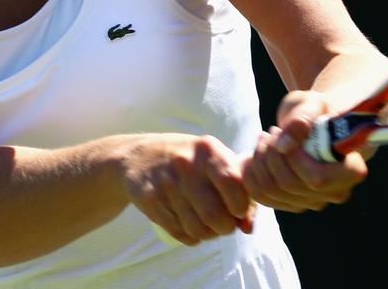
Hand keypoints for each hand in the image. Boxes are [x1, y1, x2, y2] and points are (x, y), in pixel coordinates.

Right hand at [121, 133, 255, 245]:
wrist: (139, 156)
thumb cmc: (190, 161)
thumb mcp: (215, 162)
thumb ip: (239, 190)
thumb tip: (248, 228)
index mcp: (207, 150)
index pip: (233, 183)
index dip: (241, 205)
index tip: (238, 210)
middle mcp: (186, 164)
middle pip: (215, 215)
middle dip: (226, 227)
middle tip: (224, 223)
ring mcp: (166, 183)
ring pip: (197, 229)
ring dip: (209, 234)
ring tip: (208, 225)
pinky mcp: (150, 200)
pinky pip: (179, 234)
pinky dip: (191, 236)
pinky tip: (190, 224)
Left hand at [240, 90, 367, 211]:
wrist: (313, 122)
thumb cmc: (317, 111)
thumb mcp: (312, 105)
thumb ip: (302, 118)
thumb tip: (284, 145)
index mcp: (351, 170)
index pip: (317, 179)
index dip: (294, 159)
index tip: (284, 132)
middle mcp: (335, 192)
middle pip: (290, 185)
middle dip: (271, 155)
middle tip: (270, 132)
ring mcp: (314, 202)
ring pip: (273, 191)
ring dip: (259, 162)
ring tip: (263, 139)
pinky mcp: (294, 204)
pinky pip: (264, 197)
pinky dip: (251, 176)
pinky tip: (252, 156)